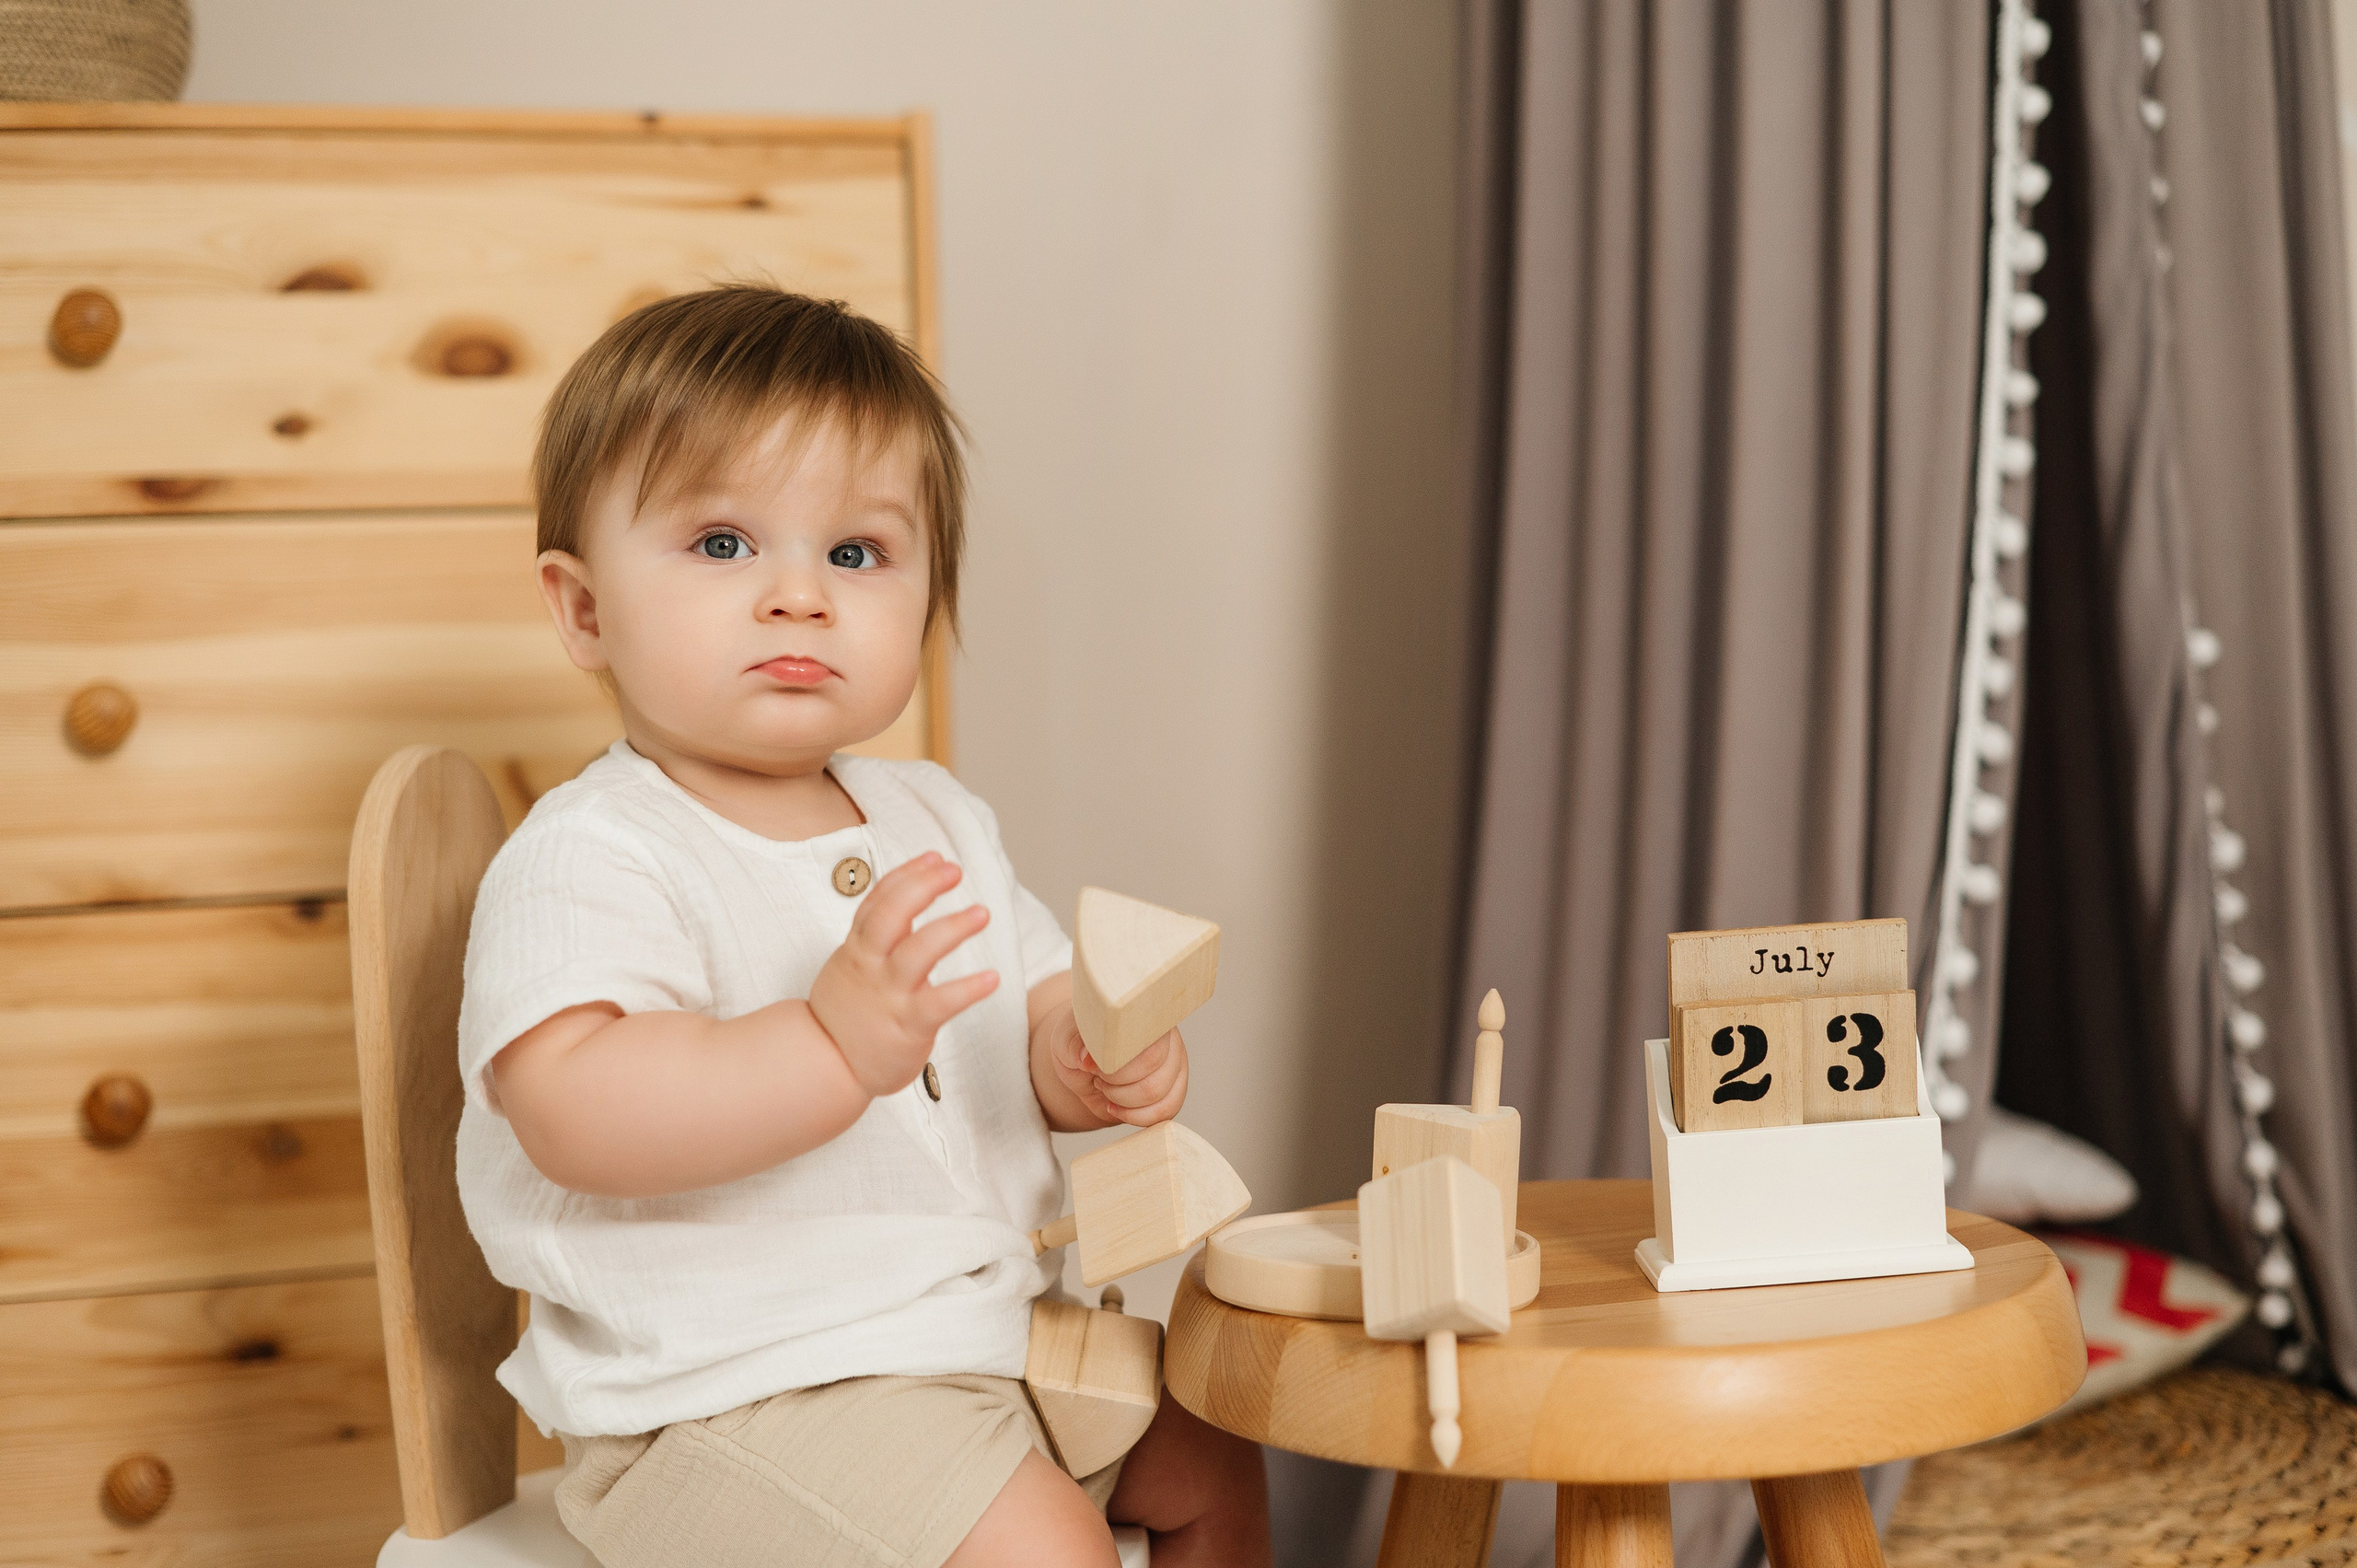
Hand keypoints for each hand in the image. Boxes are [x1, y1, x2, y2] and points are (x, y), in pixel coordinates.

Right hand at [809, 852, 999, 1096]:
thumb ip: (878, 933)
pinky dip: (967, 989)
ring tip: (982, 913)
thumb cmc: (848, 1012)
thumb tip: (906, 893)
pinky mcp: (908, 1025)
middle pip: (891, 915)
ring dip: (951, 928)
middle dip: (922, 887)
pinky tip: (992, 978)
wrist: (825, 1064)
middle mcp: (871, 965)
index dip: (907, 875)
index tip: (935, 857)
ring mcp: (889, 994)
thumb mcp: (852, 964)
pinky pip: (940, 1003)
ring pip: (917, 952)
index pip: (879, 901)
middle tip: (953, 871)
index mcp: (858, 948)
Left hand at [1044, 1009, 1188, 1128]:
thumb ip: (1072, 1045)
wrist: (1086, 1059)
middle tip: (1098, 1077)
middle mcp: (1167, 1035)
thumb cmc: (1078, 1043)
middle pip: (1153, 1073)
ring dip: (1124, 1101)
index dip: (1116, 1065)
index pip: (1145, 1043)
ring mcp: (1175, 1062)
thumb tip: (1087, 1059)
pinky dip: (1136, 1117)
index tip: (1094, 1066)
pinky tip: (1116, 1107)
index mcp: (1144, 1014)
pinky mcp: (1175, 1087)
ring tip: (1106, 1088)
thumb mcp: (1064, 1040)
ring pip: (1159, 1094)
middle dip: (1117, 1086)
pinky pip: (1167, 1111)